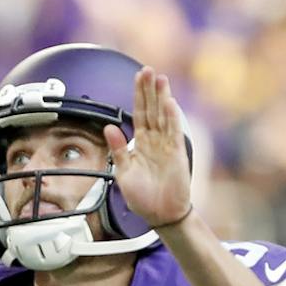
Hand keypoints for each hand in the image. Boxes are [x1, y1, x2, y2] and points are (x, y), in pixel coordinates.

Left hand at [102, 65, 192, 230]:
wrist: (160, 215)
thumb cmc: (143, 197)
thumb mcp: (123, 172)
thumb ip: (118, 148)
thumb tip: (109, 127)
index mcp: (141, 144)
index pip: (139, 113)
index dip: (138, 95)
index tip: (138, 77)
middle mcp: (155, 141)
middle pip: (152, 109)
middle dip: (149, 90)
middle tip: (147, 70)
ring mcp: (167, 146)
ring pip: (164, 116)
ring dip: (162, 97)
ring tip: (160, 78)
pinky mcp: (176, 154)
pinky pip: (173, 131)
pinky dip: (171, 117)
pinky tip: (168, 102)